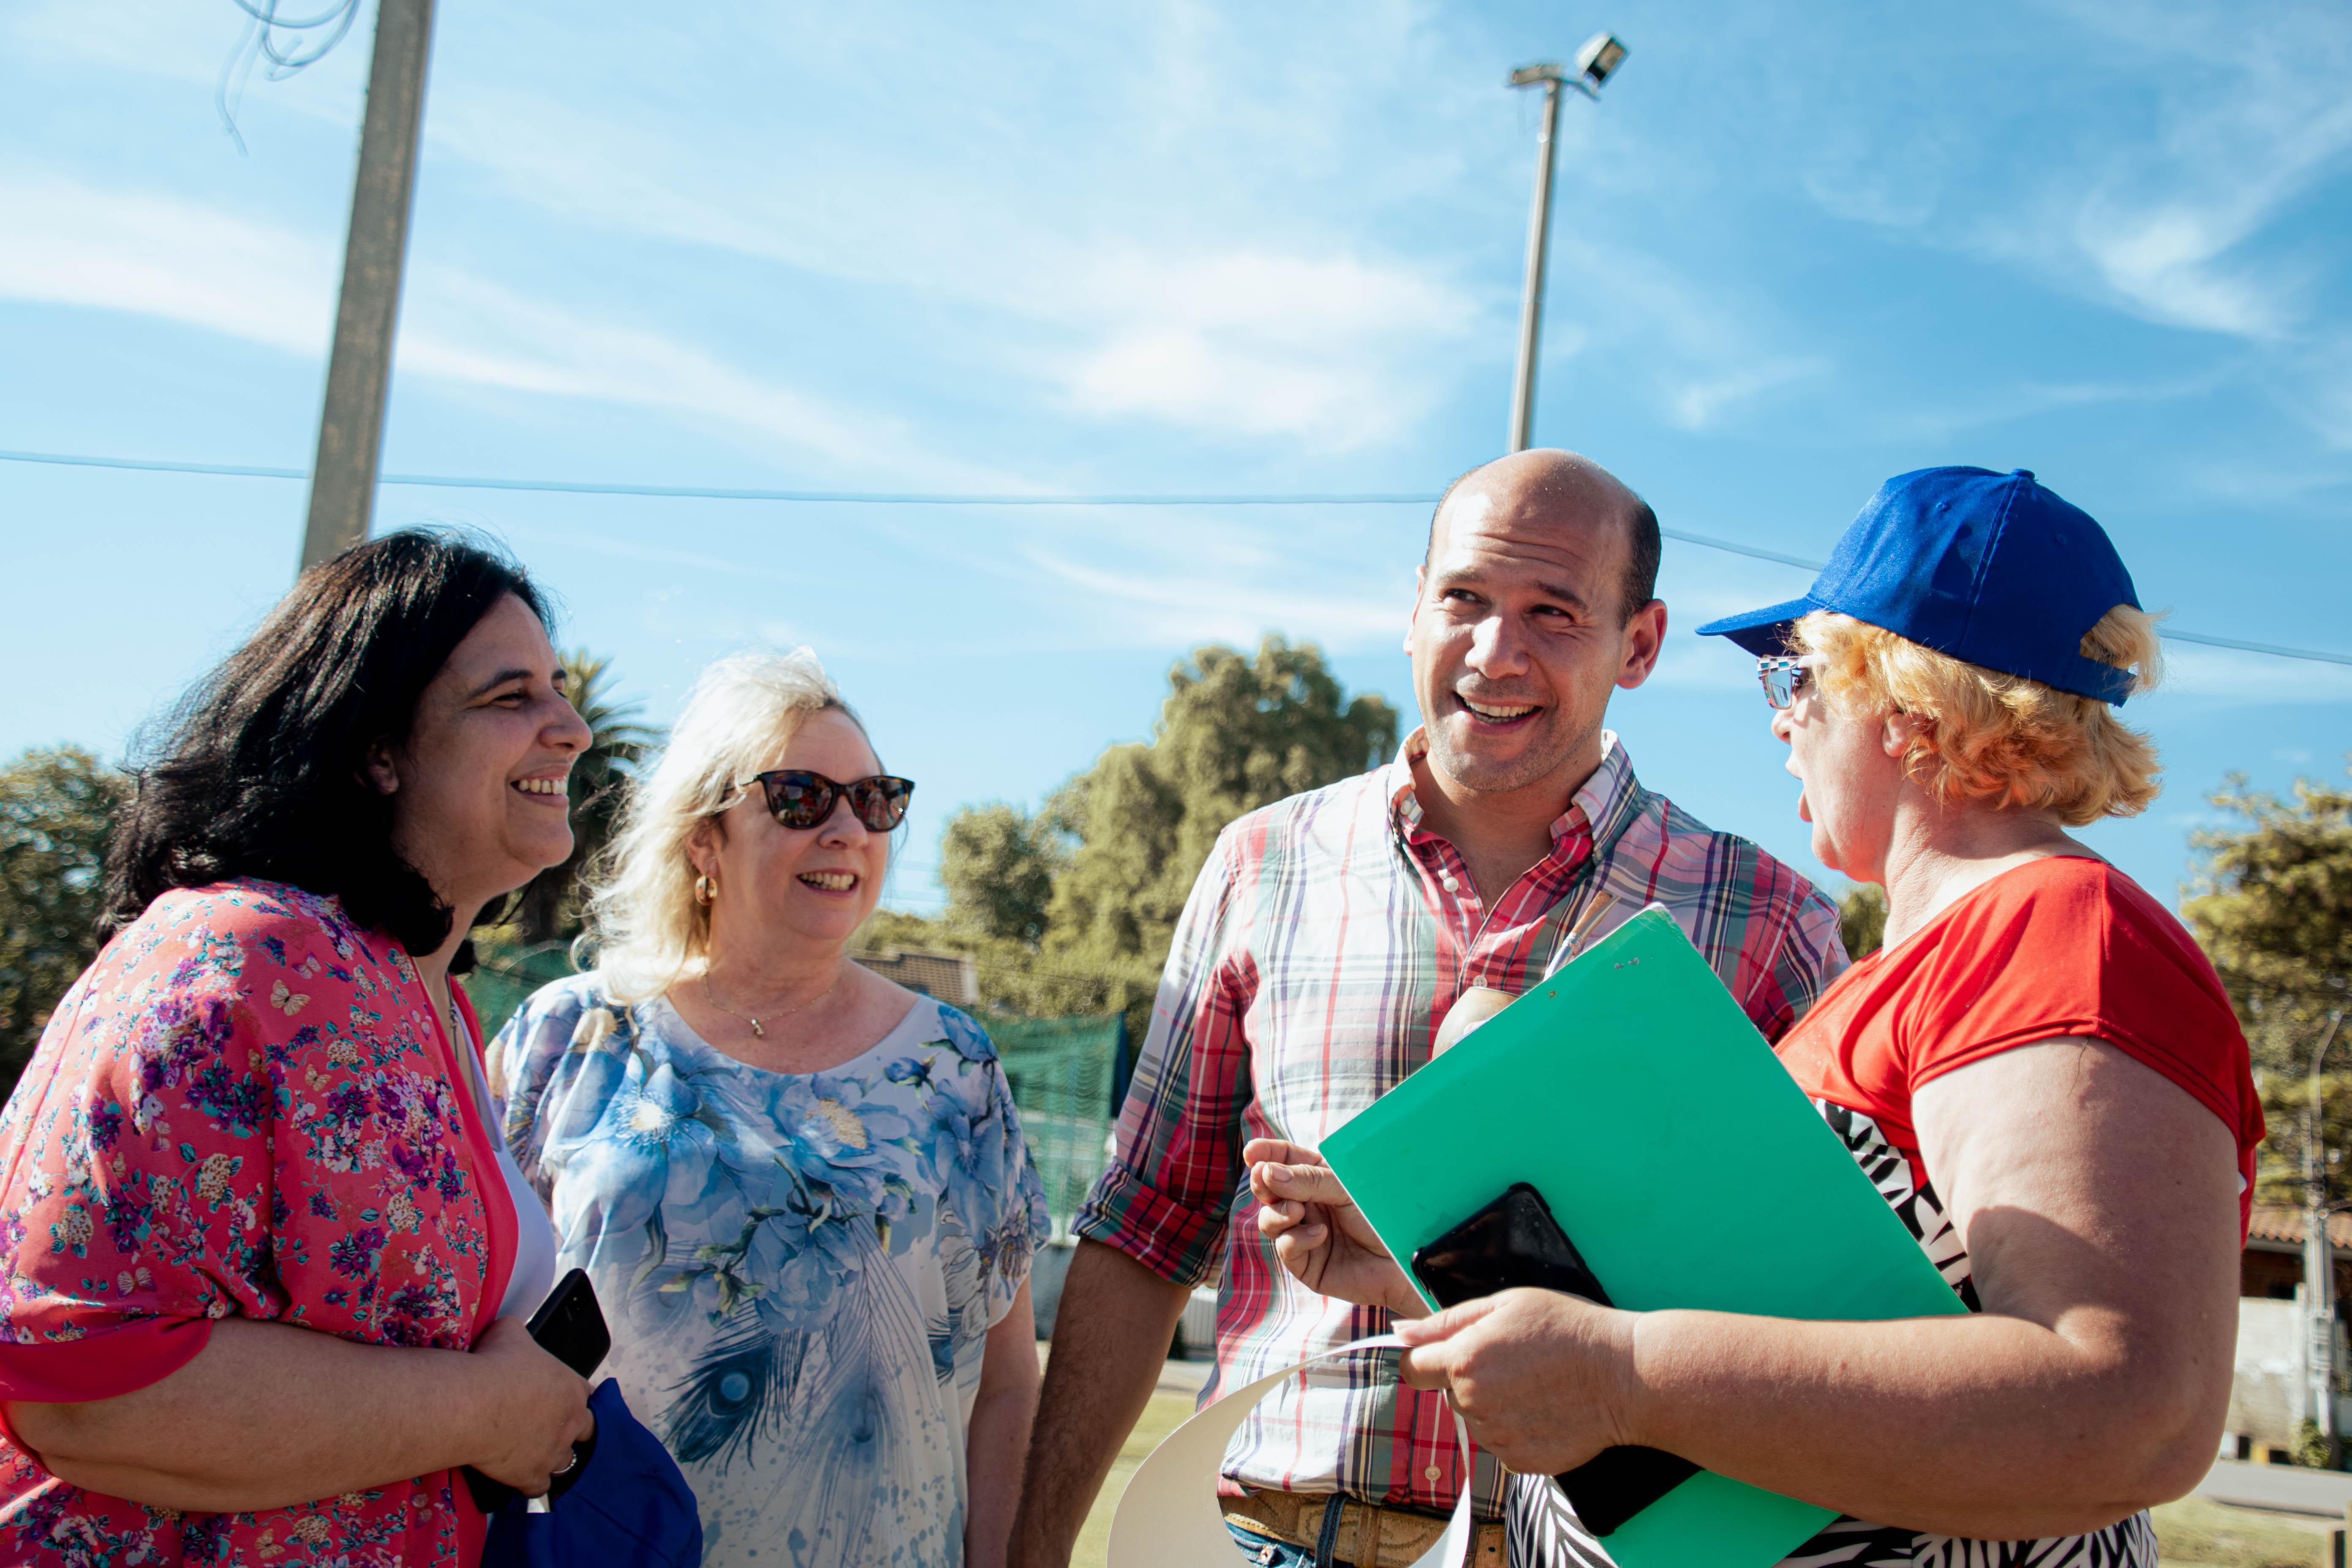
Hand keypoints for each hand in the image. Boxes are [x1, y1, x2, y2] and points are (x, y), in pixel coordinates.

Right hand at [469, 1316, 596, 1494]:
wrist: (472, 1404)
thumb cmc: (493, 1363)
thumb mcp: (510, 1333)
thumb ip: (521, 1341)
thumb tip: (512, 1339)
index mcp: (571, 1387)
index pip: (586, 1394)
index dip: (573, 1398)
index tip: (561, 1402)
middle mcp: (570, 1422)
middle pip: (585, 1431)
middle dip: (570, 1430)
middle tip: (548, 1429)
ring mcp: (553, 1452)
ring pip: (564, 1461)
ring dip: (551, 1457)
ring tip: (531, 1454)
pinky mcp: (532, 1476)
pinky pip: (540, 1488)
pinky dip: (530, 1484)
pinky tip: (519, 1478)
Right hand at [1244, 1139, 1422, 1317]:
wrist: (1405, 1262)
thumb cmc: (1384, 1218)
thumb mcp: (1347, 1189)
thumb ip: (1308, 1180)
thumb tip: (1266, 1173)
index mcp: (1319, 1178)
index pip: (1285, 1160)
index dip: (1266, 1154)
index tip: (1252, 1152)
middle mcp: (1309, 1205)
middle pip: (1269, 1189)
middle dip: (1263, 1183)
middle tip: (1265, 1180)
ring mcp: (1304, 1234)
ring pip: (1269, 1219)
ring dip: (1278, 1212)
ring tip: (1297, 1211)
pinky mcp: (1307, 1265)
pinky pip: (1285, 1248)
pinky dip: (1296, 1239)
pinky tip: (1319, 1235)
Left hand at [1395, 1289, 1640, 1474]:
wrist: (1625, 1376)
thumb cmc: (1568, 1329)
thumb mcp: (1506, 1304)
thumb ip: (1446, 1321)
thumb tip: (1400, 1333)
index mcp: (1464, 1361)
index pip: (1411, 1368)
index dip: (1424, 1358)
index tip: (1446, 1353)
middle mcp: (1473, 1404)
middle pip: (1448, 1392)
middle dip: (1468, 1377)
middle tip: (1513, 1361)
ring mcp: (1498, 1438)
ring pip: (1476, 1419)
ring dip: (1494, 1404)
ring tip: (1535, 1383)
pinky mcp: (1522, 1462)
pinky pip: (1502, 1444)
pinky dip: (1517, 1429)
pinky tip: (1545, 1408)